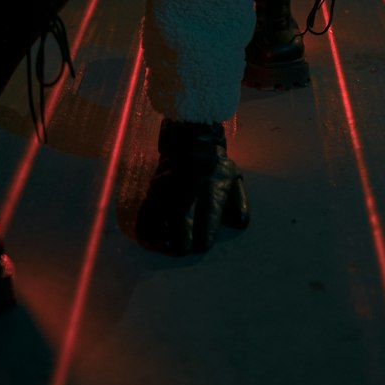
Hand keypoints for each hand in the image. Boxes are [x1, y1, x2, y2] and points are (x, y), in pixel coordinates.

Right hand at [135, 120, 249, 255]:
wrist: (190, 137)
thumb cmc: (215, 164)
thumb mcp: (234, 178)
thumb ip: (240, 204)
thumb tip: (238, 225)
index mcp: (211, 191)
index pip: (207, 227)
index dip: (203, 242)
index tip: (202, 242)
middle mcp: (188, 192)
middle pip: (182, 233)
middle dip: (182, 246)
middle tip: (183, 246)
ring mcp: (169, 190)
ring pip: (160, 227)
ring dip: (162, 241)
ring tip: (166, 244)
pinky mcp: (153, 188)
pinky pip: (144, 215)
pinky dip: (146, 230)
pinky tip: (151, 235)